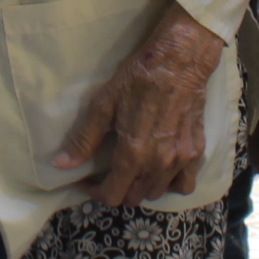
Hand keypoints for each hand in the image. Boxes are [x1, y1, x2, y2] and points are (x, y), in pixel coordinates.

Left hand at [55, 3, 219, 206]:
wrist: (179, 61)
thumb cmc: (138, 79)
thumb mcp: (104, 105)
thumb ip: (84, 139)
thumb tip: (61, 164)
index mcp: (133, 154)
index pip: (112, 195)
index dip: (94, 192)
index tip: (87, 180)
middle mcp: (158, 165)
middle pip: (134, 198)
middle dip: (117, 190)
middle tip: (108, 174)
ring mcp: (181, 160)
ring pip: (157, 193)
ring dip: (141, 188)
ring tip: (133, 172)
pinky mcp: (197, 152)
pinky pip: (185, 184)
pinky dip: (172, 184)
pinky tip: (162, 170)